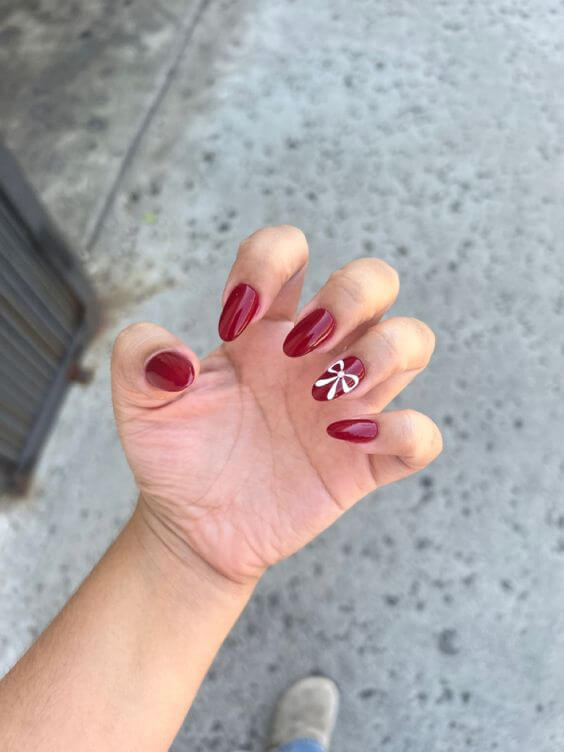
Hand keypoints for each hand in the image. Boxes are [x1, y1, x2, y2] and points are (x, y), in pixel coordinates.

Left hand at [112, 226, 441, 582]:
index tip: (231, 321)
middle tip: (302, 345)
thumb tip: (177, 356)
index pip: (289, 250)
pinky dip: (401, 431)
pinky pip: (421, 435)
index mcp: (264, 328)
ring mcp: (347, 405)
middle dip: (351, 295)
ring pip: (413, 341)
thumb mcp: (139, 405)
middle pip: (375, 281)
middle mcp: (316, 355)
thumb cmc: (176, 456)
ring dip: (383, 353)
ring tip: (327, 392)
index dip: (268, 264)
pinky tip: (346, 440)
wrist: (193, 527)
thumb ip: (137, 359)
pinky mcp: (366, 461)